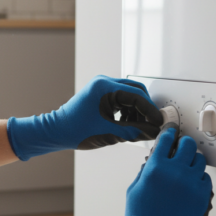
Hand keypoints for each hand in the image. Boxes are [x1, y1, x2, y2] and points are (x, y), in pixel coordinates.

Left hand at [6, 75, 163, 160]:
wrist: (56, 132)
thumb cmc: (75, 130)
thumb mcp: (109, 133)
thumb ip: (134, 131)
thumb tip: (153, 131)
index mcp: (104, 87)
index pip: (137, 96)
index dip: (150, 111)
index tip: (159, 122)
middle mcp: (104, 82)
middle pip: (136, 91)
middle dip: (145, 109)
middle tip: (152, 124)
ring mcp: (102, 86)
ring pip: (130, 95)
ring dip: (137, 110)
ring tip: (138, 127)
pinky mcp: (100, 93)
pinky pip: (121, 98)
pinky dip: (128, 110)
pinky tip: (128, 123)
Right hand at [102, 129, 212, 215]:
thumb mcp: (134, 191)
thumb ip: (145, 171)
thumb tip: (154, 160)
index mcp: (155, 168)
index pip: (166, 139)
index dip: (169, 133)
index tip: (171, 133)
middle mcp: (175, 172)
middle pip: (187, 145)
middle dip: (183, 145)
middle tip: (180, 149)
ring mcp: (191, 184)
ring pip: (199, 160)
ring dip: (192, 162)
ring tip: (186, 170)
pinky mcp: (203, 197)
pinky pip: (206, 178)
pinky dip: (199, 179)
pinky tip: (191, 185)